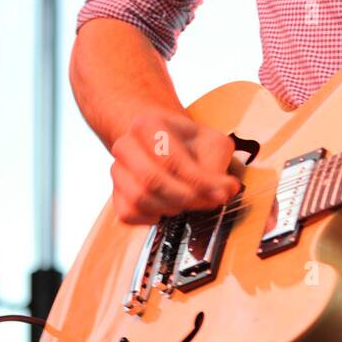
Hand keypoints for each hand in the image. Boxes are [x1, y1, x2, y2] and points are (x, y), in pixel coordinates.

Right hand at [110, 108, 242, 224]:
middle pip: (151, 180)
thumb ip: (219, 166)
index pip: (170, 159)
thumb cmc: (191, 143)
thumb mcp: (212, 143)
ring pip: (139, 199)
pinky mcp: (115, 194)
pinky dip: (152, 218)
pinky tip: (170, 209)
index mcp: (147, 124)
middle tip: (210, 202)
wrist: (166, 144)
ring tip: (192, 202)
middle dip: (186, 197)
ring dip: (171, 207)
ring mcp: (117, 170)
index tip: (222, 193)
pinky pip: (128, 213)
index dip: (198, 181)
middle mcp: (125, 145)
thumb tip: (226, 190)